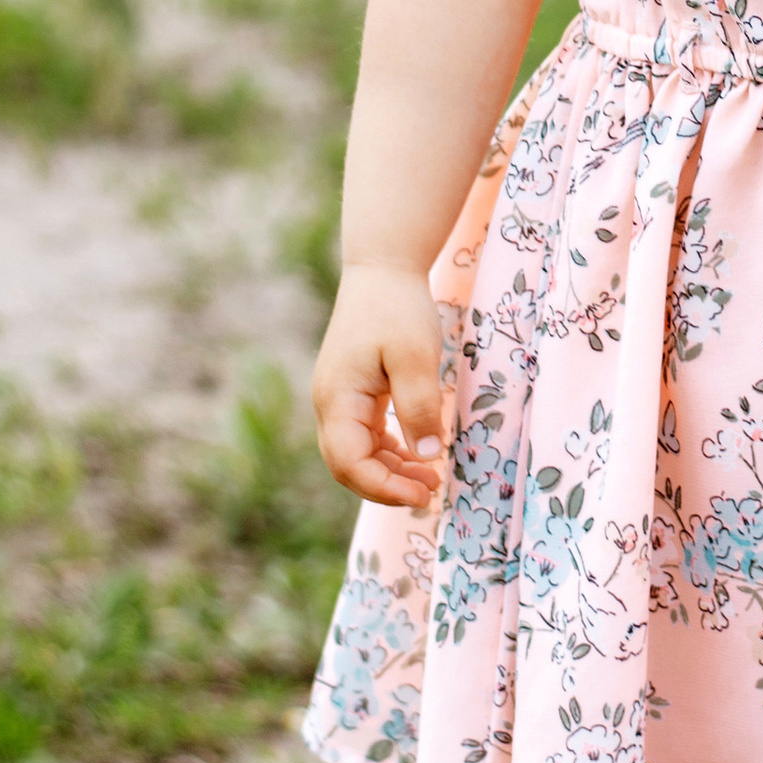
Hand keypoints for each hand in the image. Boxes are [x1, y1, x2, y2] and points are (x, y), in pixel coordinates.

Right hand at [313, 261, 451, 509]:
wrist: (383, 269)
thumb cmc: (398, 308)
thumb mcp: (415, 357)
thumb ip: (419, 406)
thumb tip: (427, 456)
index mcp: (337, 398)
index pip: (349, 464)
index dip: (384, 488)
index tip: (424, 493)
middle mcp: (330, 404)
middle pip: (348, 466)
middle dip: (388, 485)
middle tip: (431, 490)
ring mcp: (339, 399)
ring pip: (357, 453)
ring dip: (390, 470)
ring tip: (430, 477)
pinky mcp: (353, 392)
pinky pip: (365, 436)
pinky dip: (389, 451)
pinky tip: (417, 453)